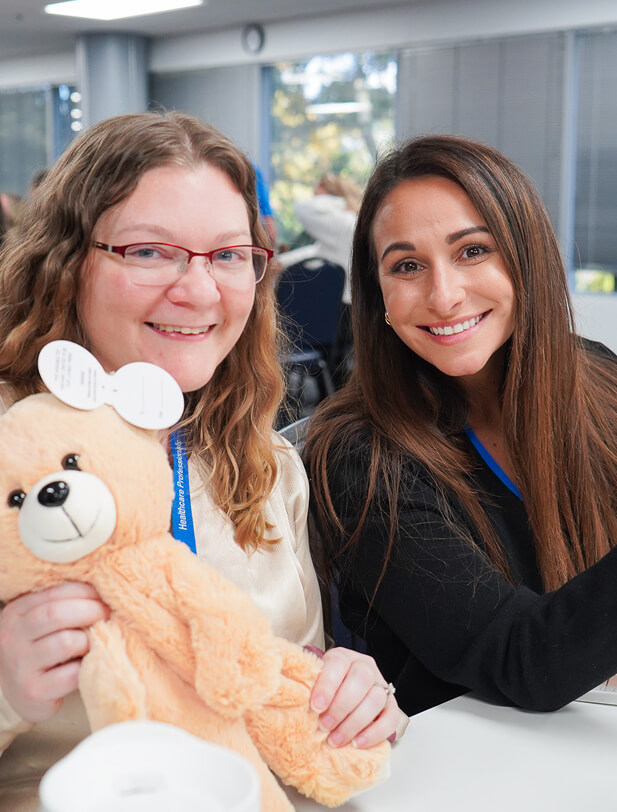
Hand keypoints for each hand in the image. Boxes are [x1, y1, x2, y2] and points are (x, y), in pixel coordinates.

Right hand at [0, 582, 108, 722]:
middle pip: (57, 614)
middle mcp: (12, 637)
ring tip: (94, 642)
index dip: (85, 591)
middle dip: (90, 610)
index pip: (54, 592)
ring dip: (89, 640)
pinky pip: (71, 673)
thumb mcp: (44, 622)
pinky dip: (86, 666)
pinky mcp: (34, 691)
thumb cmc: (44, 648)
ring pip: (66, 642)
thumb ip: (64, 603)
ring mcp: (20, 666)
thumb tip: (104, 588)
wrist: (24, 694)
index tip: (103, 596)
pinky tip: (88, 664)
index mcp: (16, 613)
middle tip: (107, 614)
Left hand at [308, 646, 407, 748]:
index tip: (315, 706)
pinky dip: (375, 733)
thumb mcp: (315, 681)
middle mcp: (365, 667)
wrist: (344, 695)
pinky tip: (358, 743)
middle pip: (361, 680)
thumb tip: (292, 701)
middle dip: (341, 707)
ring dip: (354, 723)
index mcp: (343, 657)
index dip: (327, 685)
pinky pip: (390, 719)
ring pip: (376, 699)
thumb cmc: (326, 692)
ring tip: (336, 739)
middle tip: (324, 726)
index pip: (338, 663)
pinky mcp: (391, 706)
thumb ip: (307, 687)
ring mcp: (381, 686)